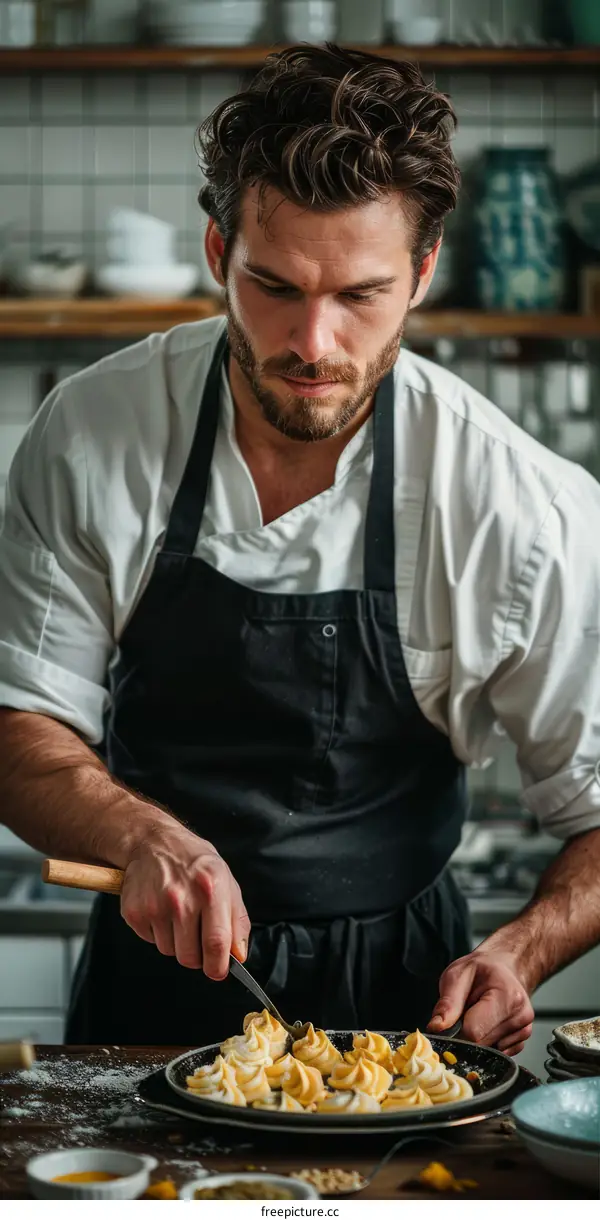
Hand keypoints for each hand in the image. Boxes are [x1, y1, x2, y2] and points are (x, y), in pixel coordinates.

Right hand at [120, 827, 250, 980]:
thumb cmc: (195, 863)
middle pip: (190, 956)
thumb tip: (239, 955)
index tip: (218, 971)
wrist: (155, 843)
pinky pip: (150, 941)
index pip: (216, 942)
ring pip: (169, 951)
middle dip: (197, 957)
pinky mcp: (134, 912)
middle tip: (197, 937)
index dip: (218, 966)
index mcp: (210, 889)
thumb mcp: (227, 882)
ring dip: (176, 942)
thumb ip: (237, 920)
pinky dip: (158, 933)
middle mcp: (181, 898)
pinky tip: (162, 910)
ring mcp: (155, 906)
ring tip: (178, 915)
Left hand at [426, 947, 534, 1054]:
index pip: (474, 1032)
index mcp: (506, 996)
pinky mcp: (522, 1039)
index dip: (457, 1030)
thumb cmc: (481, 970)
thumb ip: (447, 1003)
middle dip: (466, 1033)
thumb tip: (435, 1028)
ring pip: (488, 1051)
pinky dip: (487, 1040)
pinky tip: (488, 1021)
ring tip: (479, 1012)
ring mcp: (524, 1028)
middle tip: (467, 1010)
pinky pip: (497, 1052)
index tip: (453, 1018)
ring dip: (477, 1037)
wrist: (503, 968)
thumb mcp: (457, 975)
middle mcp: (520, 1014)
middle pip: (481, 1044)